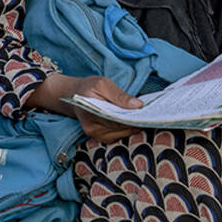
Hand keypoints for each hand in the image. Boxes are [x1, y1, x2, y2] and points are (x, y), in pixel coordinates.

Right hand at [28, 73, 142, 143]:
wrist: (72, 96)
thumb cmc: (88, 87)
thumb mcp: (102, 83)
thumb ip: (120, 95)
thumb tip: (138, 105)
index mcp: (91, 114)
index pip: (117, 120)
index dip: (133, 118)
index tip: (147, 113)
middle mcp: (92, 129)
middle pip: (121, 129)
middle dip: (135, 122)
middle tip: (149, 114)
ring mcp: (96, 135)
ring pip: (121, 135)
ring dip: (132, 127)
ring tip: (142, 116)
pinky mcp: (100, 137)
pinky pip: (117, 136)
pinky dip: (126, 129)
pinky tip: (133, 121)